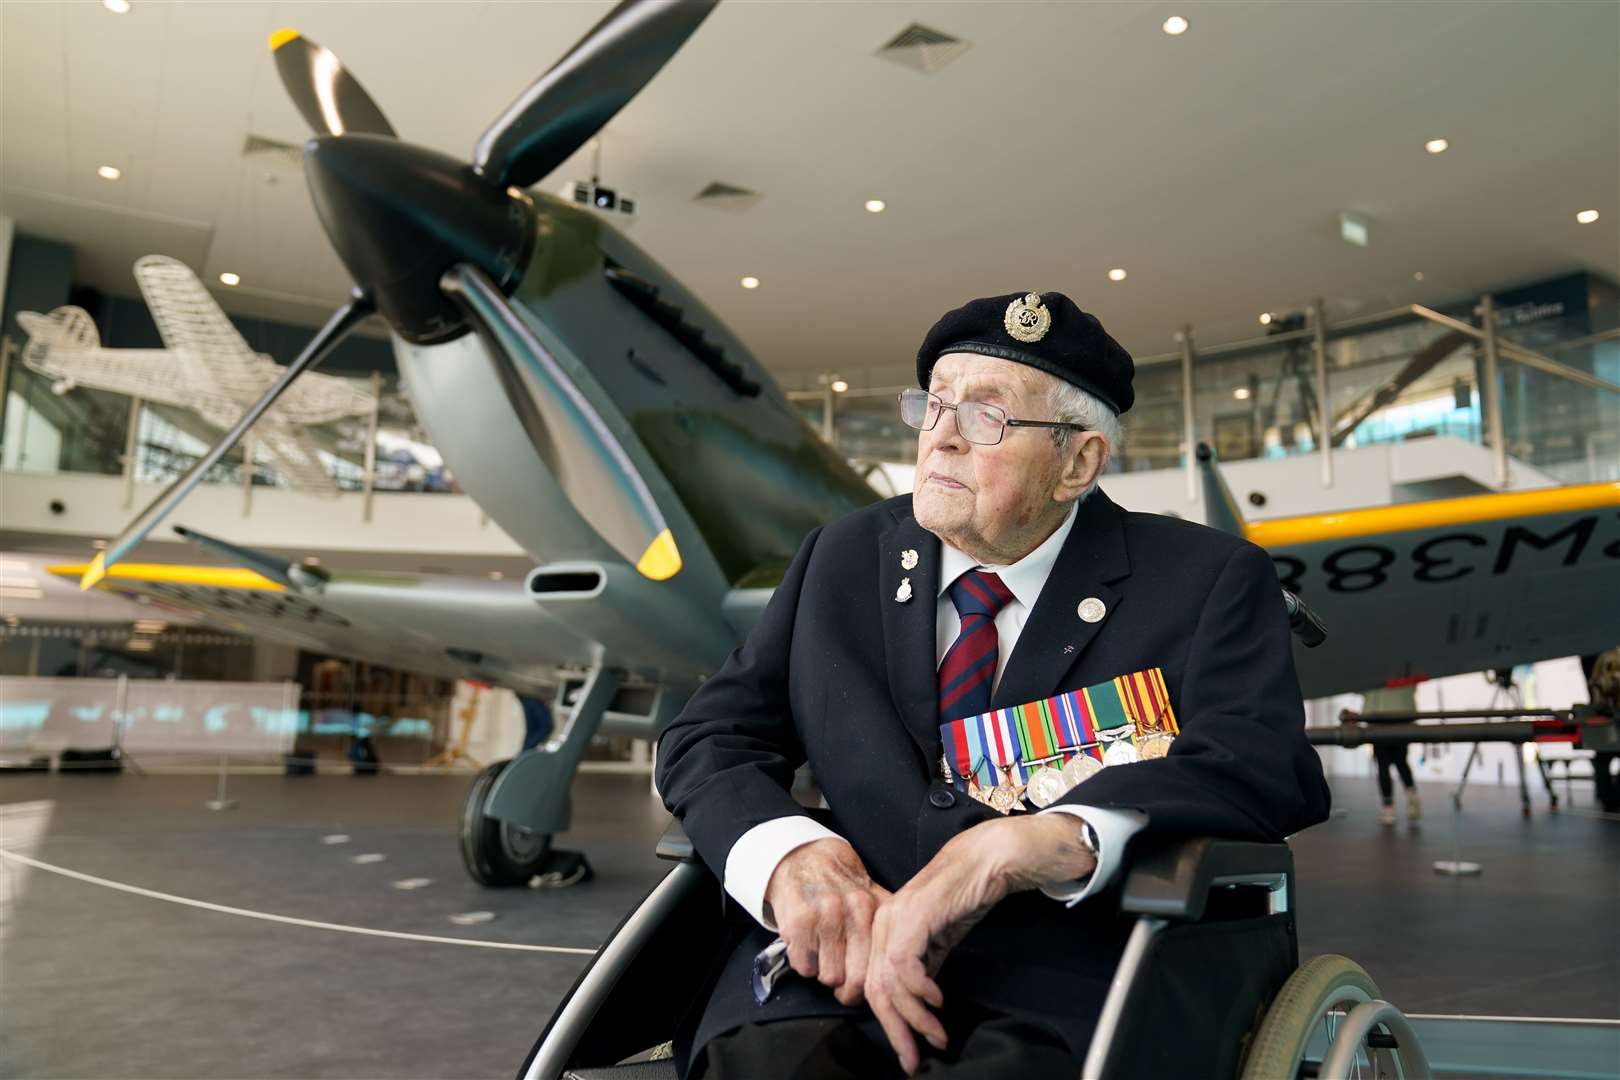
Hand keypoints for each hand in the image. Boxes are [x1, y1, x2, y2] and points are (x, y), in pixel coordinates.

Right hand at [764, 838, 890, 1005]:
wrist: (801, 856)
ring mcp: (823, 916)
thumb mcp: (870, 895)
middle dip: (846, 990)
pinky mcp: (798, 922)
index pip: (879, 966)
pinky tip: (808, 946)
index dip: (871, 986)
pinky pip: (804, 967)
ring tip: (824, 955)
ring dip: (824, 973)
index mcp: (872, 908)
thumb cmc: (838, 882)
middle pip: (854, 979)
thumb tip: (903, 961)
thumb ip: (885, 924)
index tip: (865, 988)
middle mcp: (850, 911)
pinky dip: (804, 964)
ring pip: (828, 977)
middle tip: (841, 982)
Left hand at [866, 814, 1096, 1074]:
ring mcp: (895, 919)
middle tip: (912, 1059)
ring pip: (889, 983)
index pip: (874, 985)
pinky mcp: (913, 917)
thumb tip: (919, 1005)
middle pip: (875, 990)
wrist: (987, 861)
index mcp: (883, 929)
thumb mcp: (939, 941)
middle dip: (896, 1030)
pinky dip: (919, 991)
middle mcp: (881, 924)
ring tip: (936, 1035)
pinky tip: (937, 1002)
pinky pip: (904, 965)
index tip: (908, 1050)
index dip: (889, 1022)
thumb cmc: (964, 897)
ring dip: (913, 1017)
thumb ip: (924, 968)